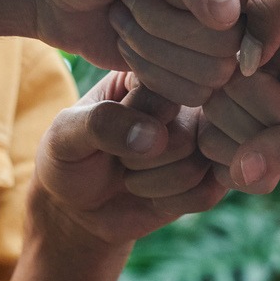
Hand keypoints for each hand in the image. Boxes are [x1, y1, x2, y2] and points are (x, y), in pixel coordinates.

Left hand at [34, 71, 225, 247]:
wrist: (78, 207)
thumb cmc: (70, 158)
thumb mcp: (67, 134)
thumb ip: (102, 123)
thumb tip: (156, 138)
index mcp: (152, 74)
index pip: (164, 96)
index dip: (131, 127)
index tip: (105, 132)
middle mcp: (187, 101)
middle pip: (187, 135)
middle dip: (141, 161)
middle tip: (120, 159)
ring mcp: (204, 137)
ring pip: (198, 165)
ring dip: (154, 184)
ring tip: (133, 175)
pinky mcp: (212, 175)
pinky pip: (208, 194)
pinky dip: (171, 203)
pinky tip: (153, 194)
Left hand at [108, 0, 245, 106]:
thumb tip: (230, 17)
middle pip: (232, 37)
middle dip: (166, 22)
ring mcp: (213, 24)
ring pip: (214, 70)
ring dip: (153, 45)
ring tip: (124, 11)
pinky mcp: (190, 61)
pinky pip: (194, 91)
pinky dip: (150, 71)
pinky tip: (125, 39)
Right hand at [196, 74, 279, 195]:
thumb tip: (242, 171)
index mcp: (263, 48)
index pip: (239, 79)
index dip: (276, 107)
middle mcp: (235, 73)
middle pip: (220, 109)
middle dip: (267, 133)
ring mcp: (225, 105)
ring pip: (211, 140)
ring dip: (258, 159)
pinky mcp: (222, 136)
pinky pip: (217, 167)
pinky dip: (249, 178)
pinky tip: (277, 168)